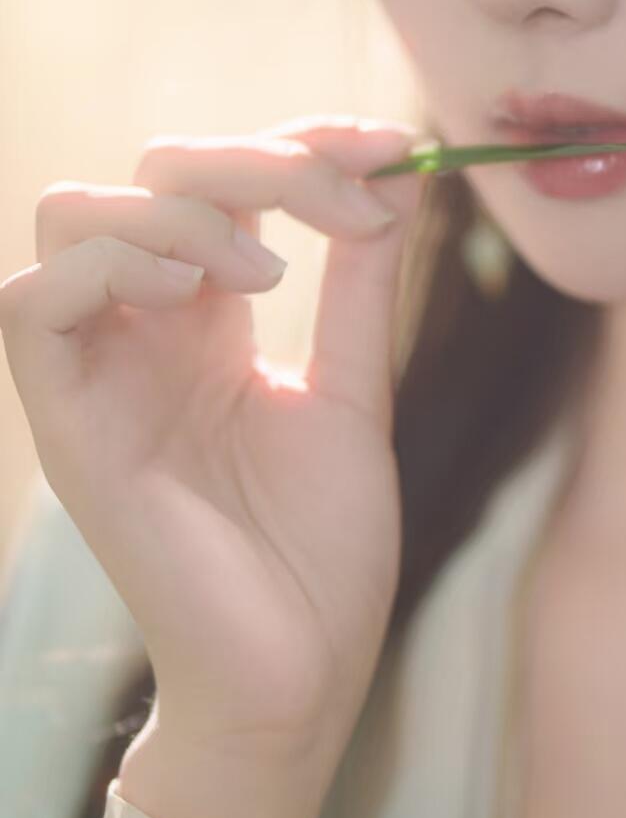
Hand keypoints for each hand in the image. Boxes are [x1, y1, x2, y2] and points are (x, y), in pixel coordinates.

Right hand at [0, 117, 425, 753]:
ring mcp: (102, 374)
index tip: (397, 149)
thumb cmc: (322, 551)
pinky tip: (193, 294)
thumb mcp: (354, 390)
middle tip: (348, 198)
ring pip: (74, 214)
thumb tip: (397, 177)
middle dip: (255, 158)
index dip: (304, 144)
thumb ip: (360, 284)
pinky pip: (32, 303)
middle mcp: (146, 333)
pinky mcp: (71, 427)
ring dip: (183, 210)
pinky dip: (109, 266)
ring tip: (266, 272)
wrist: (301, 673)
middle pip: (150, 177)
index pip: (225, 184)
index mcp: (209, 322)